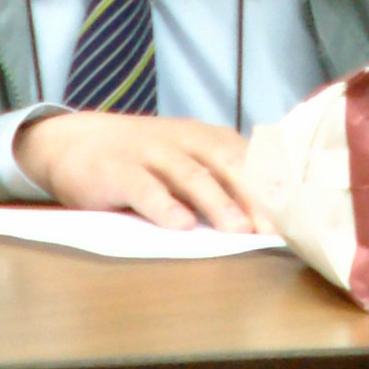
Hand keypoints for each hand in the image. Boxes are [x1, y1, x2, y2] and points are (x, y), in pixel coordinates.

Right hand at [13, 112, 262, 231]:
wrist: (68, 142)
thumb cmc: (139, 160)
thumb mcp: (182, 160)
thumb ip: (218, 180)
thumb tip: (269, 219)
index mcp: (204, 138)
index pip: (248, 158)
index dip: (274, 185)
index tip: (299, 215)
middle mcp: (181, 139)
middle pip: (226, 161)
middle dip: (255, 193)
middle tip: (277, 228)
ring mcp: (148, 152)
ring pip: (189, 174)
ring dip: (217, 201)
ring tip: (238, 230)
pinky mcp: (115, 169)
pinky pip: (143, 186)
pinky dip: (163, 205)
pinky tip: (180, 226)